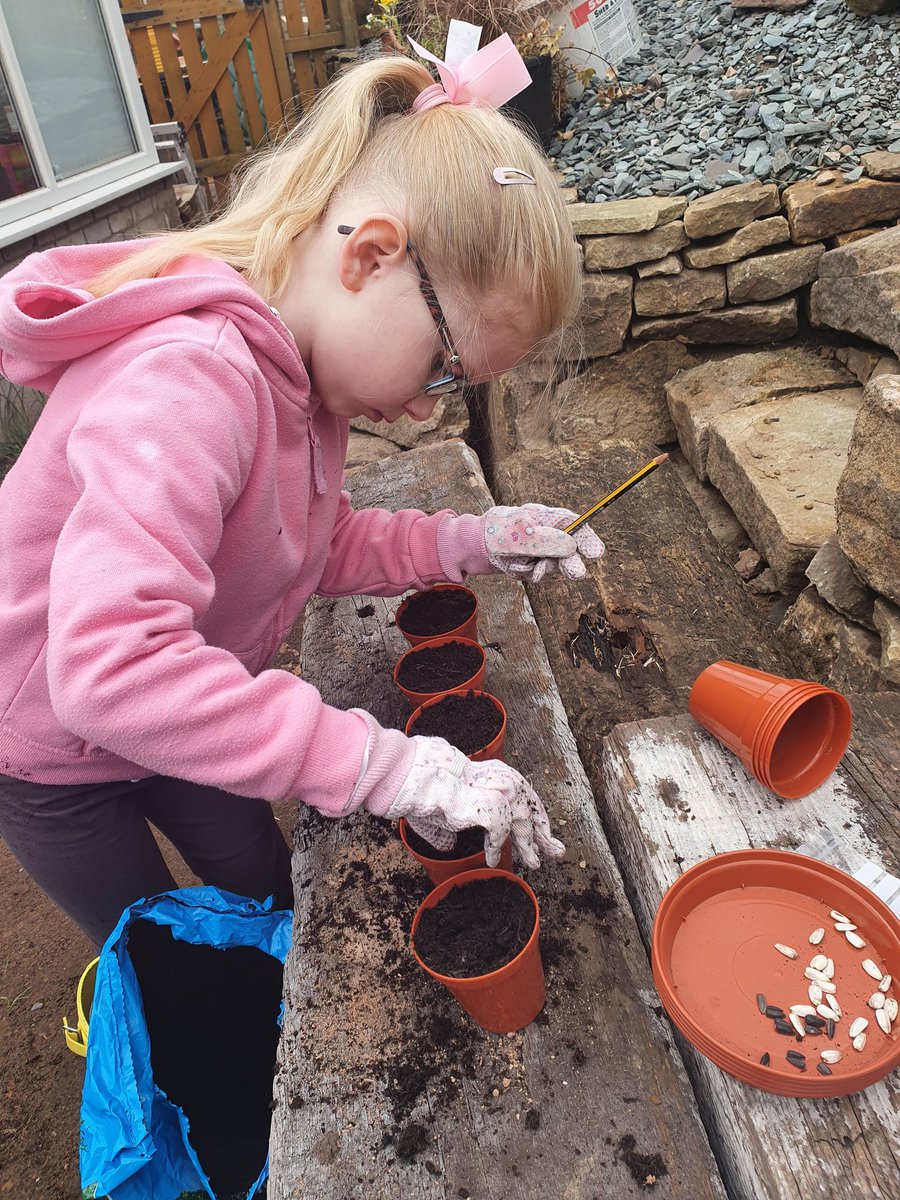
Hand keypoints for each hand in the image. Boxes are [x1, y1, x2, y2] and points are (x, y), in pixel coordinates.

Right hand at [382, 736, 565, 869]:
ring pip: (522, 824)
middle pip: (531, 809)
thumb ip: (453, 826)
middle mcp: (504, 779)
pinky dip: (495, 848)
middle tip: (555, 852)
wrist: (415, 778)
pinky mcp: (493, 808)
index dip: (534, 817)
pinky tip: (489, 858)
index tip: (543, 834)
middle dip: (543, 833)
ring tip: (532, 864)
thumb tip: (448, 844)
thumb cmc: (425, 790)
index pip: (525, 796)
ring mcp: (500, 792)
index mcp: (497, 774)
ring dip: (528, 846)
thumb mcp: (446, 809)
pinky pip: (500, 835)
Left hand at [482, 504, 604, 582]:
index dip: (588, 538)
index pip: (575, 525)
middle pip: (569, 551)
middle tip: (576, 574)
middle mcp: (549, 534)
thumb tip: (571, 546)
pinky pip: (537, 575)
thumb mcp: (520, 534)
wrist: (476, 545)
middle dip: (570, 564)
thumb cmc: (498, 532)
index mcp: (548, 518)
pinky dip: (525, 573)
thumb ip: (546, 541)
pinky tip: (513, 566)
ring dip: (539, 569)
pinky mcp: (534, 565)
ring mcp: (542, 551)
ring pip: (553, 567)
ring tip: (520, 564)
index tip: (595, 553)